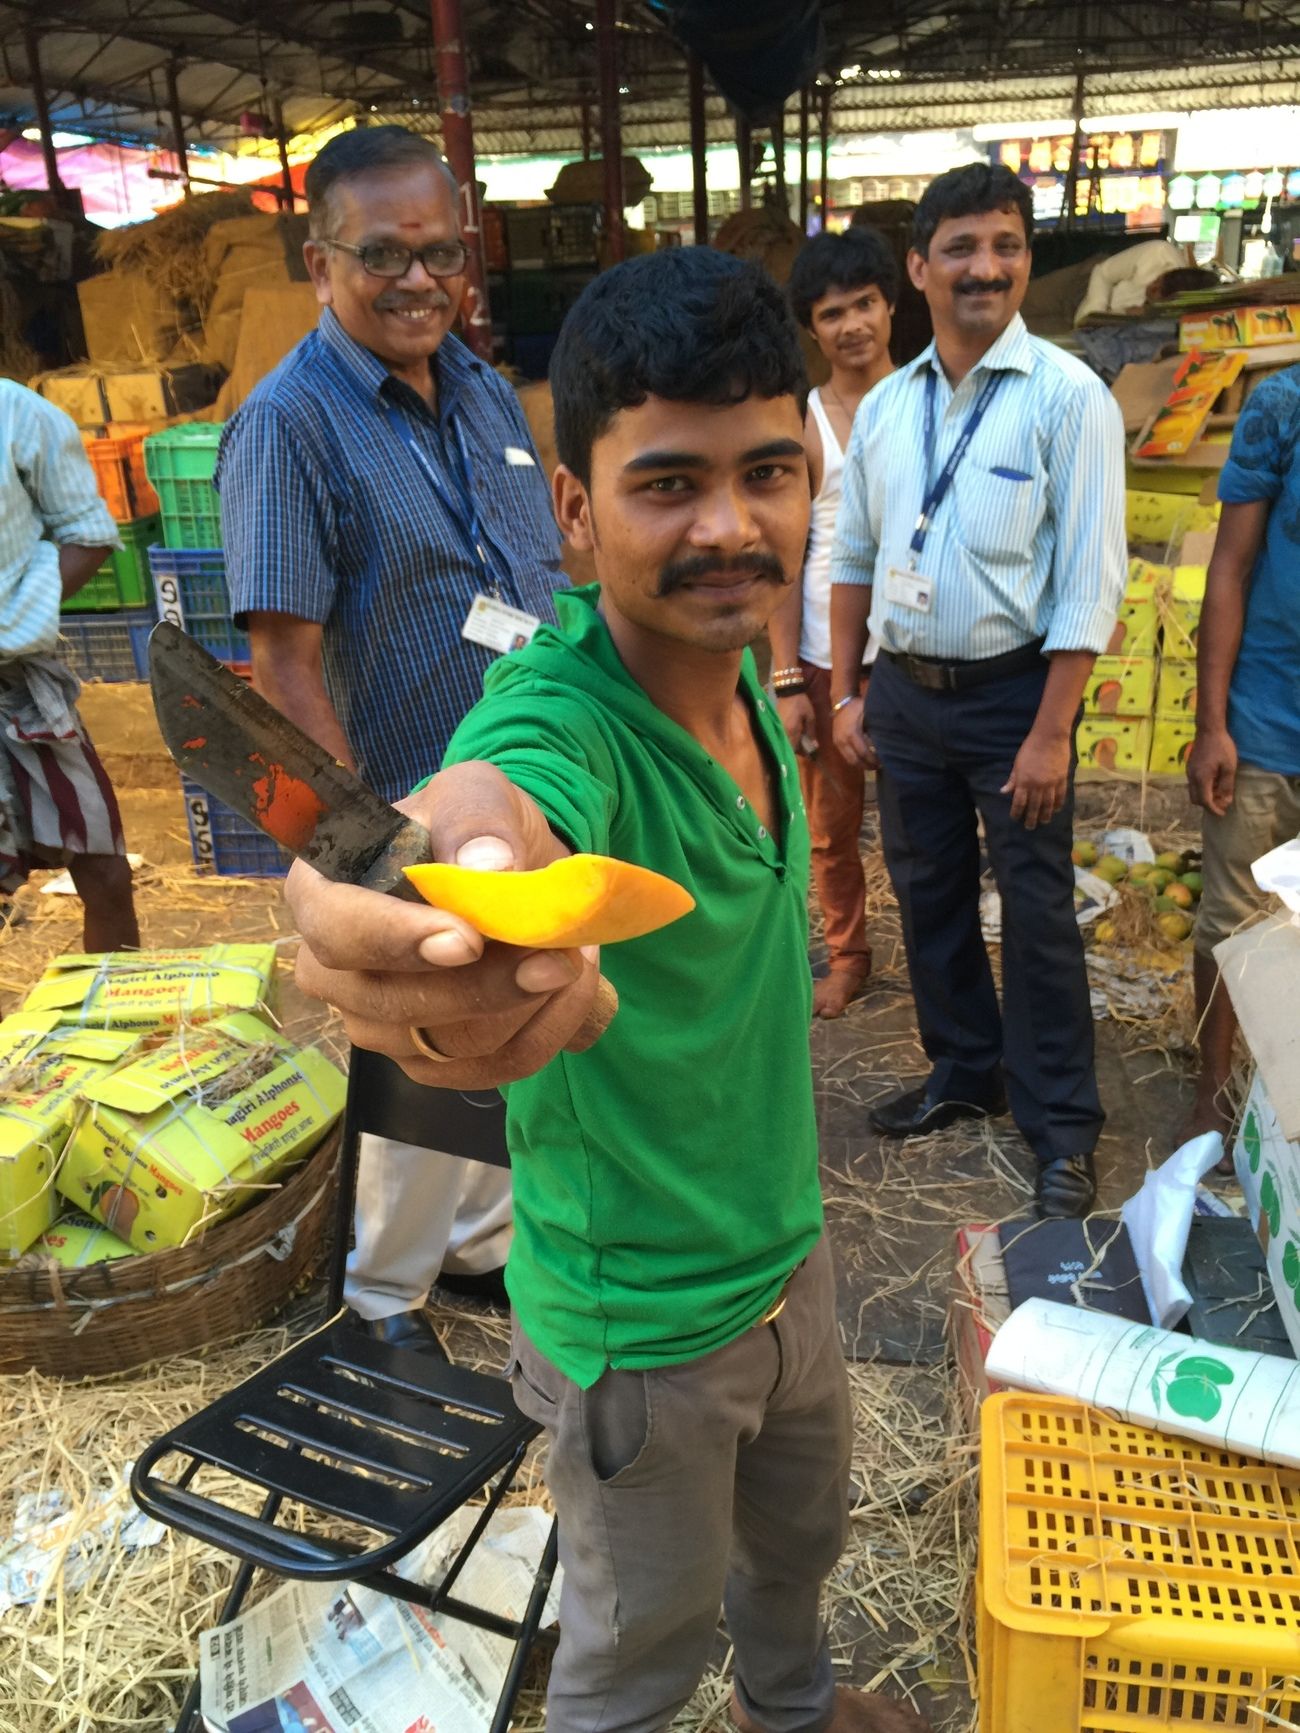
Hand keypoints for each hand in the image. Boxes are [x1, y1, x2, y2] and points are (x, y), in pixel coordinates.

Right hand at [287, 761, 601, 1087]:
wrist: (502, 867)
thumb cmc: (468, 826)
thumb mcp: (474, 794)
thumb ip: (476, 822)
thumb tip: (486, 866)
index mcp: (322, 892)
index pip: (338, 932)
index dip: (398, 941)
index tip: (468, 939)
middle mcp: (334, 971)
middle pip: (393, 1005)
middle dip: (486, 985)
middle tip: (557, 955)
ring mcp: (378, 1024)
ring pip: (452, 1046)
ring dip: (529, 1006)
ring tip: (572, 954)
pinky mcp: (429, 1060)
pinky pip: (494, 1066)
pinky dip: (547, 1030)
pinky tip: (572, 986)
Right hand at [774, 690, 815, 753]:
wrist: (789, 691)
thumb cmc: (801, 703)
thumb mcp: (810, 717)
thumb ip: (811, 732)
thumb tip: (814, 746)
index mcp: (792, 731)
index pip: (795, 749)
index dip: (803, 753)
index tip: (810, 753)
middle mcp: (783, 733)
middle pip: (789, 748)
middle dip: (798, 750)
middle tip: (807, 748)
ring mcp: (778, 729)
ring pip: (785, 743)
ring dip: (793, 745)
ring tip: (802, 742)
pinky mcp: (776, 725)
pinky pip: (783, 737)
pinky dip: (789, 739)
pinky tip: (795, 735)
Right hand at [831, 695, 877, 769]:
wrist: (841, 702)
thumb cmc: (857, 706)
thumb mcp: (868, 714)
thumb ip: (875, 728)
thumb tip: (887, 742)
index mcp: (852, 734)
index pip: (864, 753)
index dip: (873, 760)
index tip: (883, 762)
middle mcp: (843, 741)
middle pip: (856, 760)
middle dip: (868, 765)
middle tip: (879, 767)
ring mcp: (838, 743)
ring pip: (850, 760)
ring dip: (861, 765)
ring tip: (872, 765)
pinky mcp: (836, 743)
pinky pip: (846, 756)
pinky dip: (855, 760)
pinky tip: (863, 759)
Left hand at [1002, 728, 1070, 827]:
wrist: (1050, 737)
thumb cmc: (1030, 748)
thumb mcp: (1017, 763)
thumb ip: (1012, 779)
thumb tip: (1003, 792)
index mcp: (1024, 781)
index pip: (1019, 802)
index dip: (1017, 812)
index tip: (1015, 818)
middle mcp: (1037, 785)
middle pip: (1034, 806)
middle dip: (1031, 818)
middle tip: (1029, 827)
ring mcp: (1051, 783)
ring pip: (1048, 804)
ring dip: (1045, 815)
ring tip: (1044, 822)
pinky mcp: (1062, 779)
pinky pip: (1060, 795)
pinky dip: (1058, 804)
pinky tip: (1056, 810)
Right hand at [1187, 726, 1237, 816]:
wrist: (1209, 729)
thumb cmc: (1222, 747)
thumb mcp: (1229, 767)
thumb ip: (1227, 786)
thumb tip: (1226, 801)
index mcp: (1202, 778)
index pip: (1205, 801)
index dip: (1214, 810)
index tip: (1223, 813)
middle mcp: (1192, 778)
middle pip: (1196, 800)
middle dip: (1208, 805)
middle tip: (1221, 802)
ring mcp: (1189, 772)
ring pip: (1193, 792)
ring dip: (1204, 796)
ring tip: (1218, 792)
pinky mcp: (1189, 768)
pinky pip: (1193, 784)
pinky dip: (1202, 789)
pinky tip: (1213, 782)